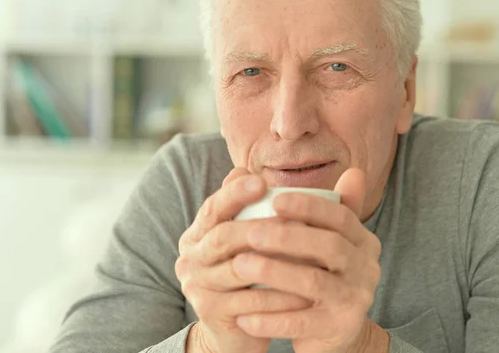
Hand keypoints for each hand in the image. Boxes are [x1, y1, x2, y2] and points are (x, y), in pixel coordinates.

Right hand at [175, 168, 312, 352]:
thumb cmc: (249, 276)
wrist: (236, 331)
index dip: (234, 193)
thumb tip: (244, 167)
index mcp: (197, 235)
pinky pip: (250, 301)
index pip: (213, 208)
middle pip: (222, 236)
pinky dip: (279, 295)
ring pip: (238, 269)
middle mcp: (191, 258)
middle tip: (292, 218)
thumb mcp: (248, 241)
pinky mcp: (211, 313)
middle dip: (258, 225)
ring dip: (275, 260)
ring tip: (308, 252)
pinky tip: (305, 290)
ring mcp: (197, 287)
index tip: (261, 180)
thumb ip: (249, 208)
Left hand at [232, 168, 382, 352]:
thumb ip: (332, 208)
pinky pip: (301, 323)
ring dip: (274, 273)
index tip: (275, 199)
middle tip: (250, 232)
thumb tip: (351, 169)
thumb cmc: (325, 276)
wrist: (337, 334)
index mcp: (364, 242)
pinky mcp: (340, 328)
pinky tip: (243, 315)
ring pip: (314, 283)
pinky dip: (271, 320)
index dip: (309, 206)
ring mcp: (356, 301)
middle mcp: (367, 269)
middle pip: (330, 247)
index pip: (341, 217)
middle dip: (288, 237)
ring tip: (239, 266)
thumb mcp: (331, 242)